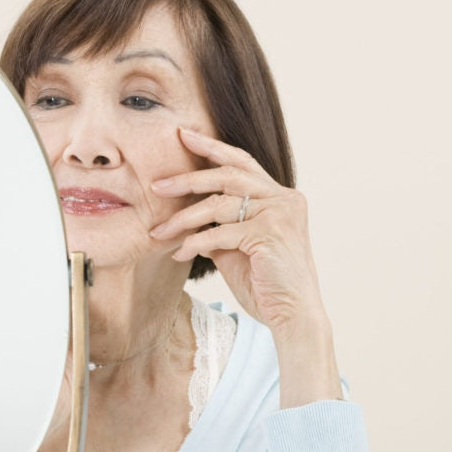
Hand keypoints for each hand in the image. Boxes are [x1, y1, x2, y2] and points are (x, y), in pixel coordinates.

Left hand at [149, 127, 328, 341]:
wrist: (293, 315)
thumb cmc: (267, 284)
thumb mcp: (239, 248)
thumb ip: (221, 226)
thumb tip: (188, 218)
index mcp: (281, 197)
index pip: (243, 163)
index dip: (212, 147)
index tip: (183, 135)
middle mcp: (284, 199)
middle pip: (227, 175)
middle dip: (188, 178)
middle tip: (157, 184)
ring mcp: (279, 214)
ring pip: (219, 204)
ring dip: (183, 218)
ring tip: (159, 230)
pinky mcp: (269, 234)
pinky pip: (219, 233)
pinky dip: (195, 242)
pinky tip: (179, 253)